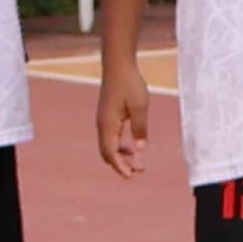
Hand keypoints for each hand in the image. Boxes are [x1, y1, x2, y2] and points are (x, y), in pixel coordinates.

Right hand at [94, 62, 152, 178]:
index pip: (110, 152)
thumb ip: (140, 129)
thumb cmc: (129, 84)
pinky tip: (132, 146)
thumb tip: (139, 149)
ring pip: (109, 146)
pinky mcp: (107, 117)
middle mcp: (102, 125)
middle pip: (107, 153)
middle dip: (121, 164)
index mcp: (108, 124)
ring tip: (138, 161)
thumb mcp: (139, 107)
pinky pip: (111, 138)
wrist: (118, 66)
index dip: (119, 166)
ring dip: (122, 155)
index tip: (129, 175)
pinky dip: (120, 146)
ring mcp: (103, 121)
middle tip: (139, 169)